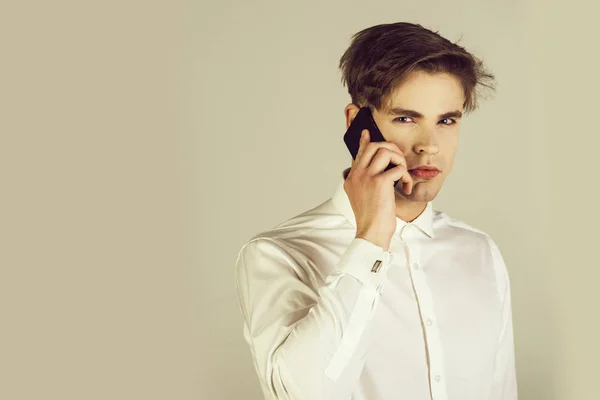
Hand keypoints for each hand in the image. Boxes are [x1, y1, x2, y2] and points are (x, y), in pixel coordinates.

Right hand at [343, 129, 412, 249]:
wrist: (371, 233)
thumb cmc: (371, 219)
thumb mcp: (363, 198)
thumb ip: (366, 182)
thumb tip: (379, 174)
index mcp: (351, 178)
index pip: (359, 153)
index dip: (365, 141)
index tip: (367, 133)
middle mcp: (356, 174)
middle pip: (374, 146)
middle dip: (392, 149)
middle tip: (399, 162)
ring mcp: (367, 177)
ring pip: (386, 151)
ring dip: (400, 161)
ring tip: (402, 176)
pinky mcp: (380, 182)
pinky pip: (398, 169)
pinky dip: (406, 177)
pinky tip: (406, 188)